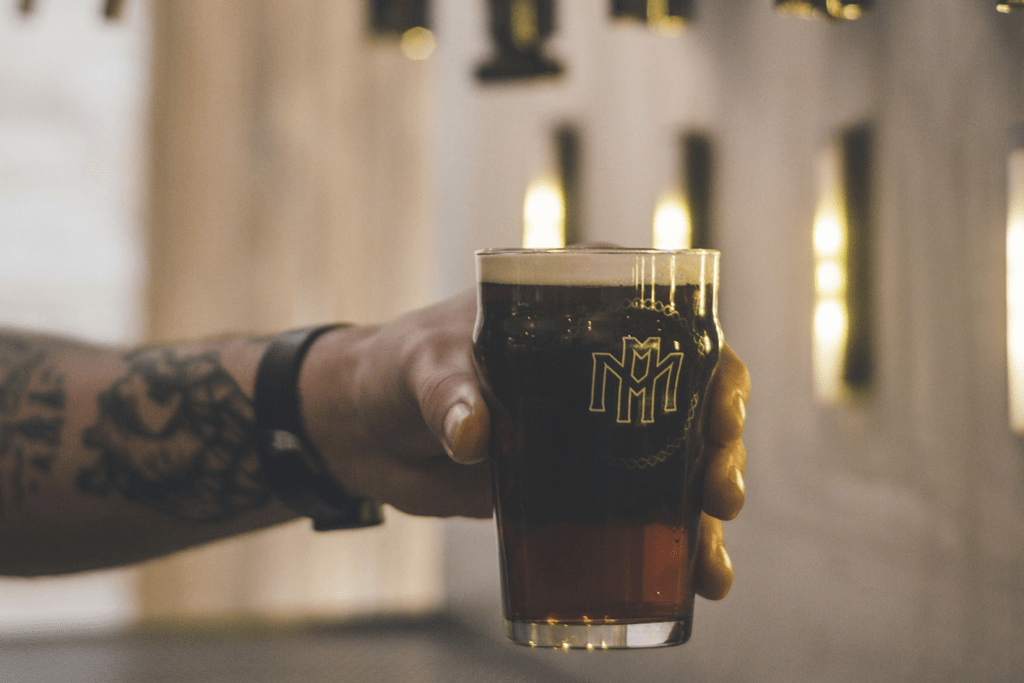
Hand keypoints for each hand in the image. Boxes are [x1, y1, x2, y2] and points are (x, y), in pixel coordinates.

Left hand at [301, 291, 748, 599]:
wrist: (360, 430)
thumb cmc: (394, 369)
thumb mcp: (421, 365)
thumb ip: (447, 392)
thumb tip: (474, 436)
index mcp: (580, 313)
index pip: (671, 329)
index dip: (714, 369)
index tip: (723, 411)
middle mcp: (601, 368)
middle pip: (692, 403)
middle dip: (720, 449)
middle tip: (717, 491)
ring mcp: (592, 429)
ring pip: (675, 463)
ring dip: (703, 510)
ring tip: (712, 561)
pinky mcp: (574, 482)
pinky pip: (635, 511)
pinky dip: (670, 546)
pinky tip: (695, 581)